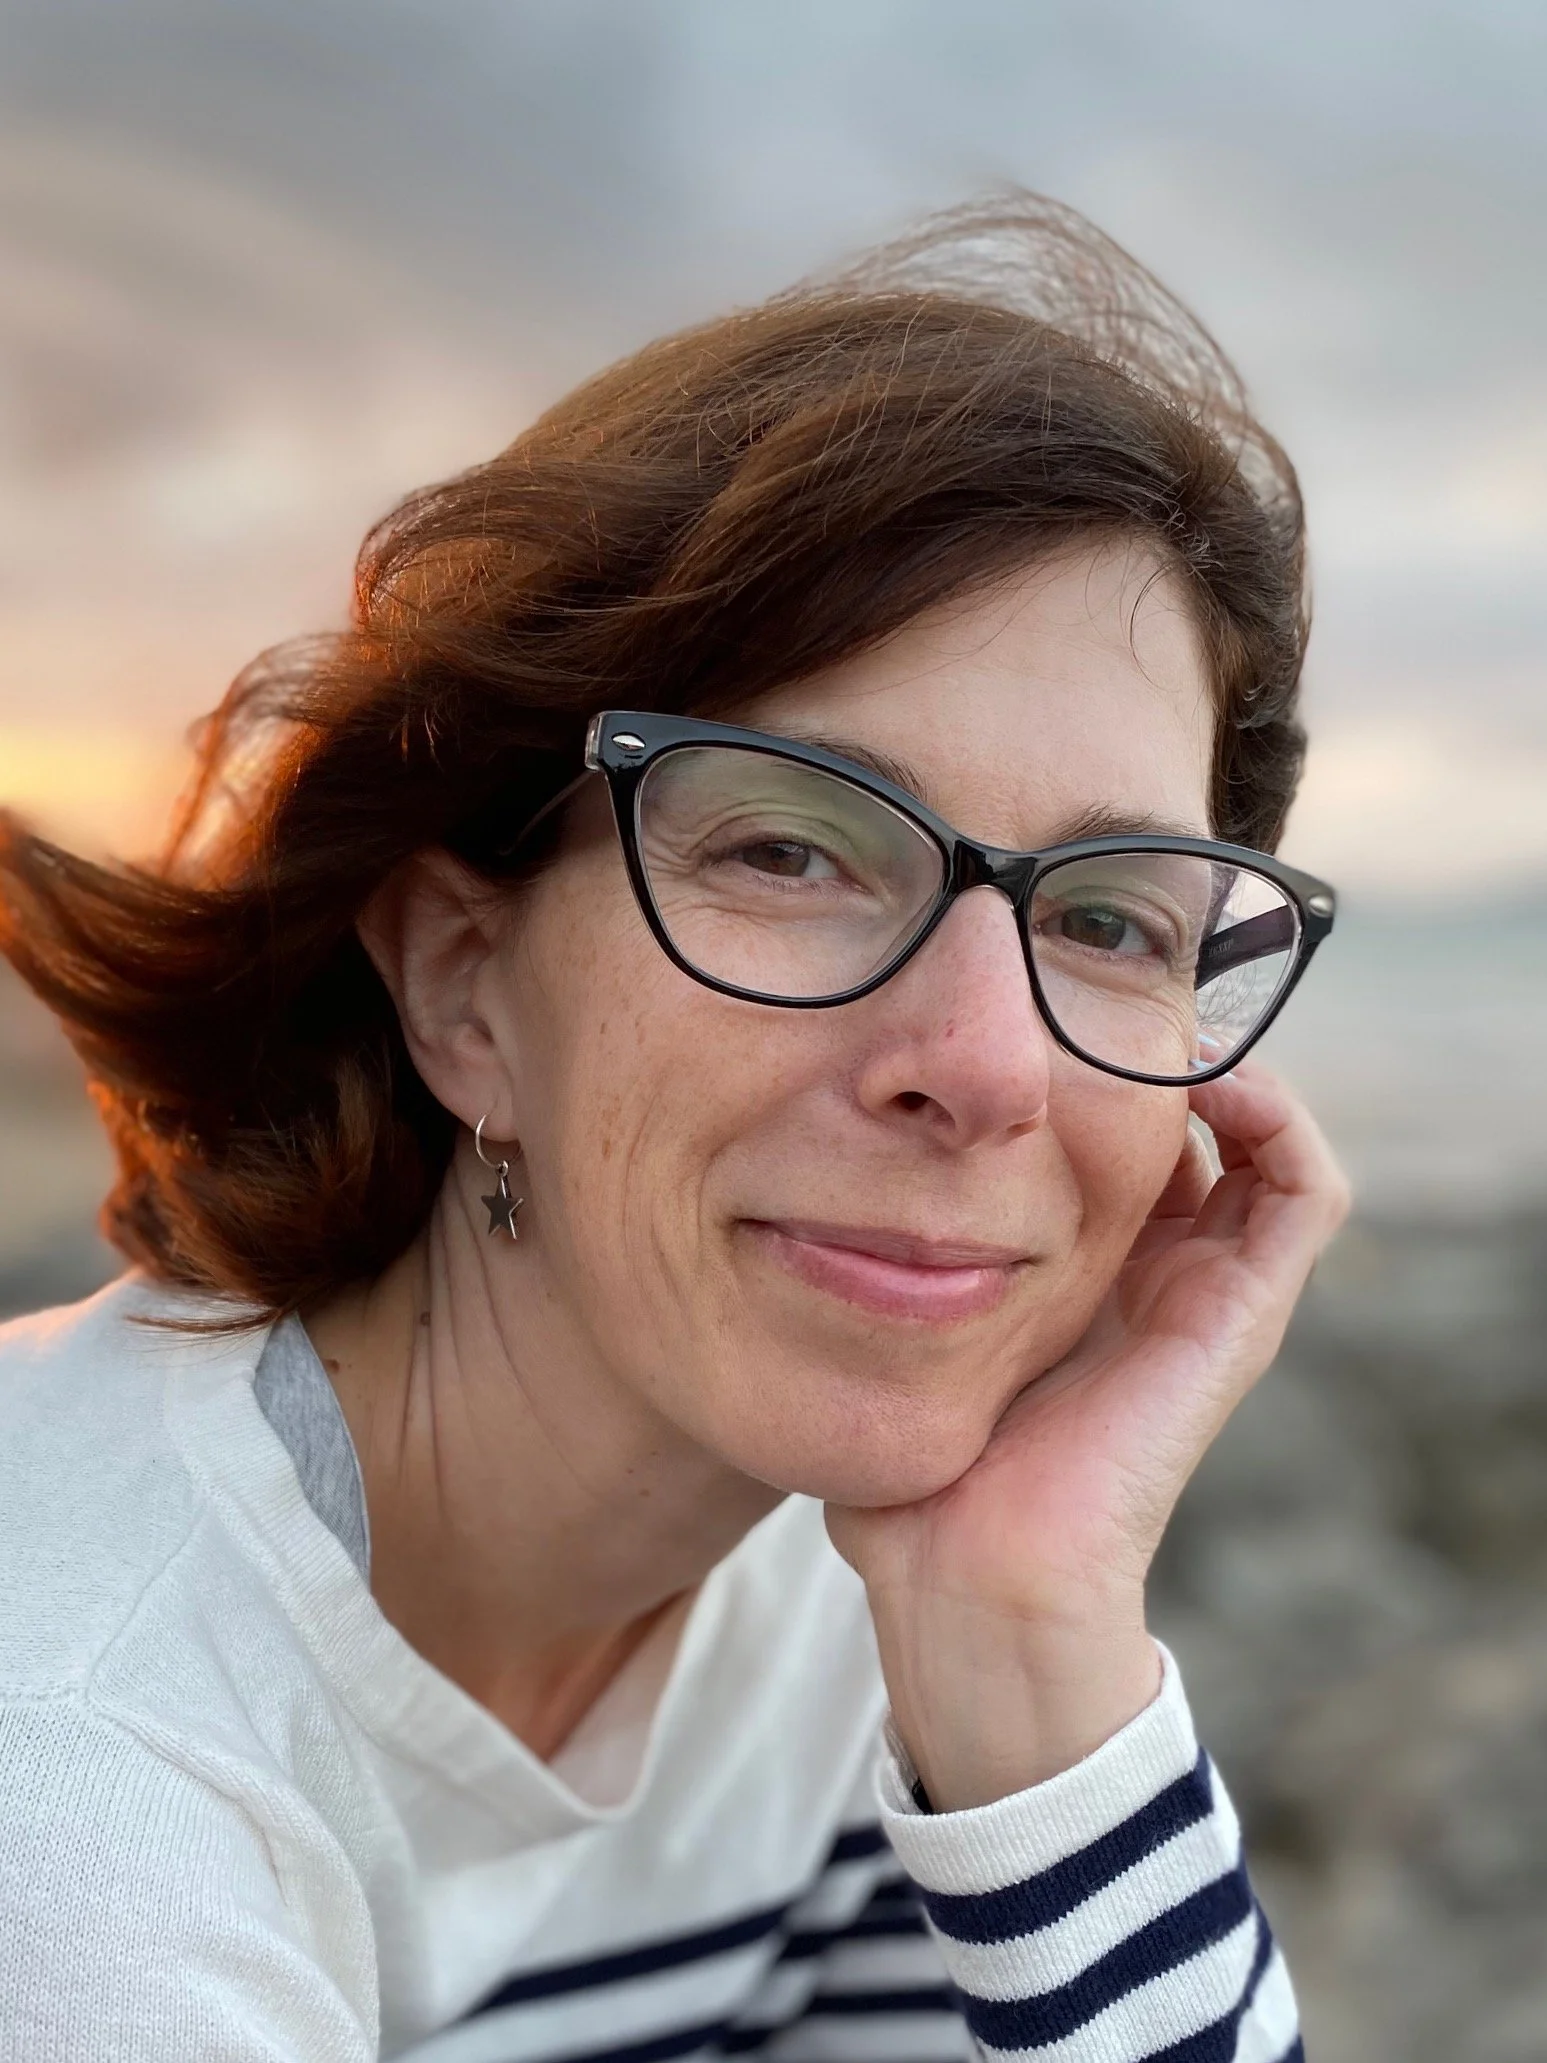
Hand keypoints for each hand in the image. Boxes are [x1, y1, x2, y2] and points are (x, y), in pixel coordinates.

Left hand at [826, 1062, 1350, 1809]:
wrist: (970, 1576)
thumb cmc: (916, 1478)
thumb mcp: (886, 1337)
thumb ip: (863, 1271)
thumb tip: (777, 1195)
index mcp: (1080, 1277)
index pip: (1118, 1141)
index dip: (1092, 1069)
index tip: (1033, 1014)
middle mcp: (1154, 1274)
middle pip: (1192, 1129)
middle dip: (1154, 1051)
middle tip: (1100, 995)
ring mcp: (1209, 1293)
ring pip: (1262, 1142)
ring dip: (1225, 1069)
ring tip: (1163, 1022)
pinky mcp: (1242, 1315)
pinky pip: (1305, 1192)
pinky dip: (1277, 1118)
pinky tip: (1205, 1076)